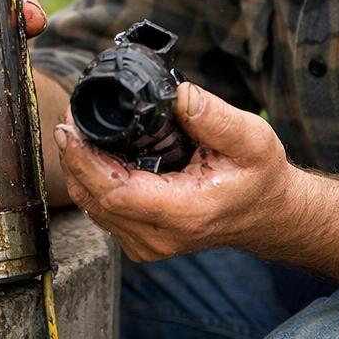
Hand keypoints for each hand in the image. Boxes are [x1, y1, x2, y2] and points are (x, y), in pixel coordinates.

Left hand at [52, 82, 294, 261]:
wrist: (266, 213)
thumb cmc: (259, 177)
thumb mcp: (252, 139)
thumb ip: (215, 117)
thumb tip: (178, 94)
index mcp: (185, 213)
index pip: (116, 192)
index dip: (86, 160)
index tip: (72, 128)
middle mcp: (159, 237)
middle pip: (95, 198)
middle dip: (76, 155)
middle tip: (72, 116)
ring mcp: (146, 244)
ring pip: (92, 205)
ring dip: (80, 166)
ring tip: (80, 127)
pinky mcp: (138, 240)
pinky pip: (101, 209)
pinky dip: (91, 178)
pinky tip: (95, 150)